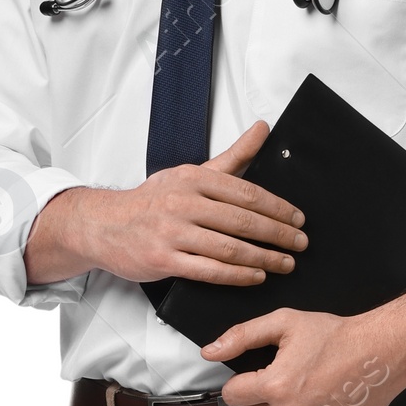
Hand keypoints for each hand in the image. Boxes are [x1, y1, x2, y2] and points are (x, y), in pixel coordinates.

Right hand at [23, 119, 305, 286]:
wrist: (105, 225)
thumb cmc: (153, 201)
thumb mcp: (192, 173)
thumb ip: (232, 157)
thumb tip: (263, 129)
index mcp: (194, 179)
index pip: (246, 193)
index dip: (277, 208)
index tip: (298, 220)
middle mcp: (183, 203)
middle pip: (243, 221)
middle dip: (278, 235)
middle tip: (300, 244)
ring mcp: (172, 233)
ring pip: (229, 248)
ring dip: (264, 258)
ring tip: (285, 264)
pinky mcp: (163, 260)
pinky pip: (209, 270)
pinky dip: (238, 275)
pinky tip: (256, 276)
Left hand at [202, 274, 405, 405]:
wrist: (382, 353)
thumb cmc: (335, 336)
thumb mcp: (284, 323)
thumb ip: (241, 337)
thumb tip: (209, 353)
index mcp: (274, 387)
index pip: (231, 395)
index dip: (241, 380)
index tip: (257, 371)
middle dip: (262, 394)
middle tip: (289, 373)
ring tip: (308, 386)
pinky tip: (321, 401)